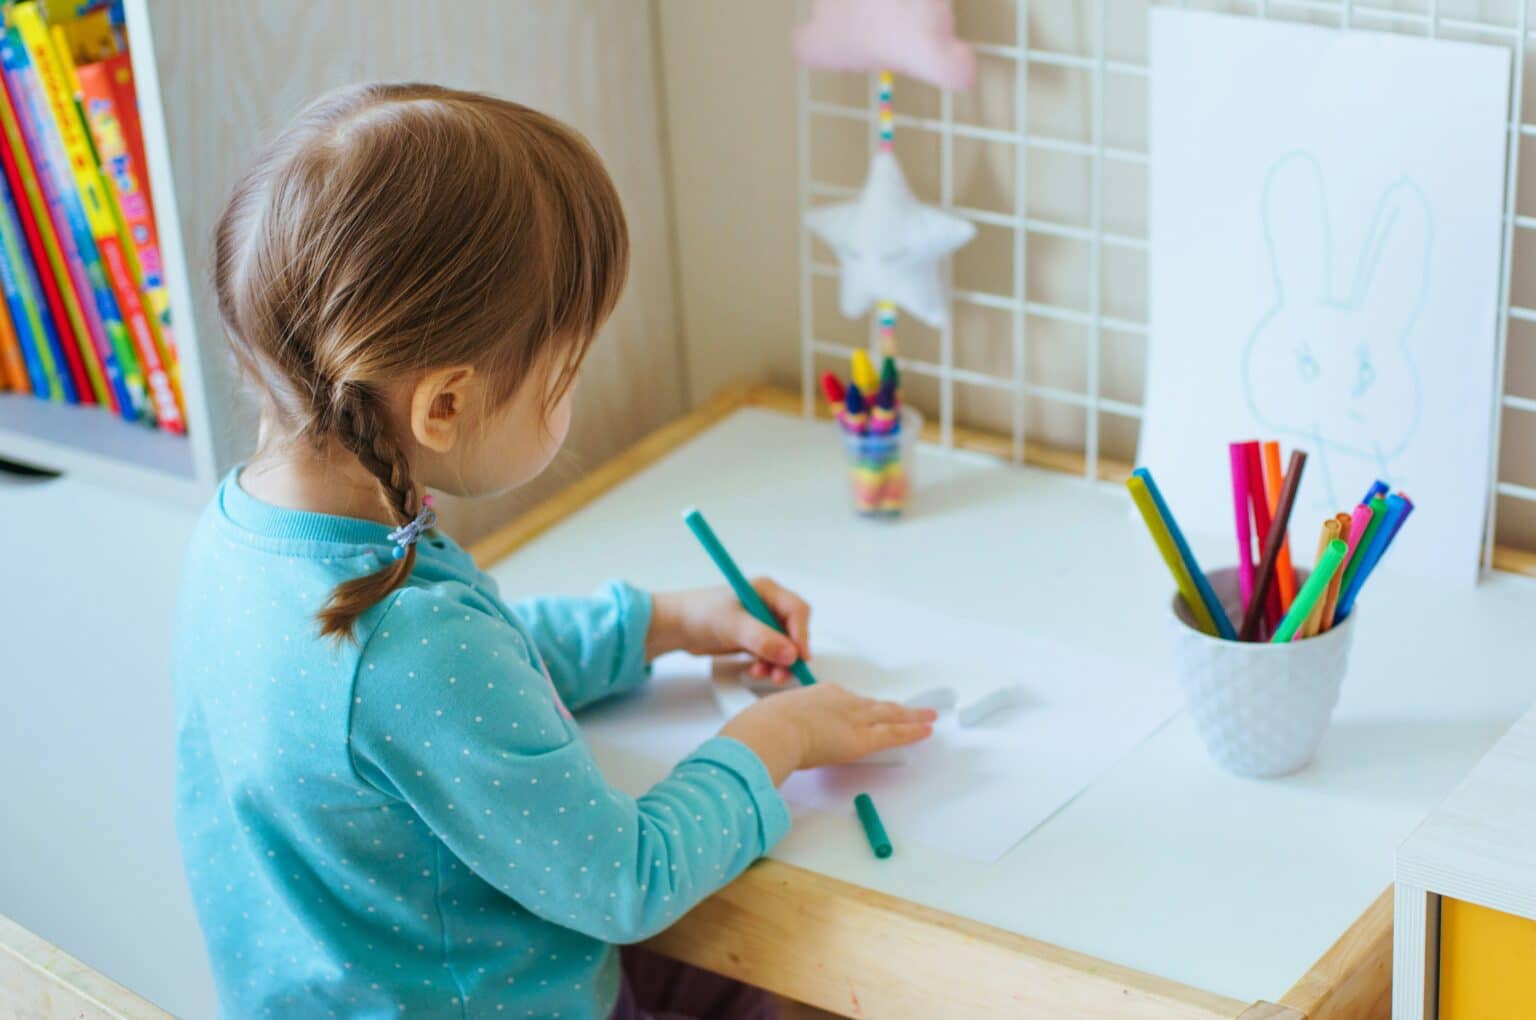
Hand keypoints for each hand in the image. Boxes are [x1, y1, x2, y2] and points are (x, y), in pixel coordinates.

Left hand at [647, 580, 810, 684]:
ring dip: (778, 663)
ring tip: (764, 675)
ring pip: (784, 646)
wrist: (676, 626)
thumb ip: (762, 639)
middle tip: (782, 674)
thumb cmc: (700, 615)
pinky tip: (755, 671)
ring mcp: (761, 622)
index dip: (801, 634)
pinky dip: (767, 665)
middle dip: (789, 653)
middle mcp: (768, 604)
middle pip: (793, 630)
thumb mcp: (732, 626)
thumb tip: (791, 654)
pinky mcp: (754, 637)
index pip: (797, 611)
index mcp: (767, 590)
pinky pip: (771, 654)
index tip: (798, 657)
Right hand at [719, 683, 936, 784]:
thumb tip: (764, 738)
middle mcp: (840, 701)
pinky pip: (894, 733)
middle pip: (873, 705)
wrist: (771, 730)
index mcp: (817, 695)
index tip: (865, 712)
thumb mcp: (768, 719)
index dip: (858, 709)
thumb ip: (775, 728)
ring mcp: (854, 718)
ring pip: (889, 716)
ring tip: (928, 716)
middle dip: (893, 707)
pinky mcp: (862, 739)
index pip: (844, 702)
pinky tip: (927, 731)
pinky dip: (912, 731)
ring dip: (911, 717)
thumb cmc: (762, 727)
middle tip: (911, 708)